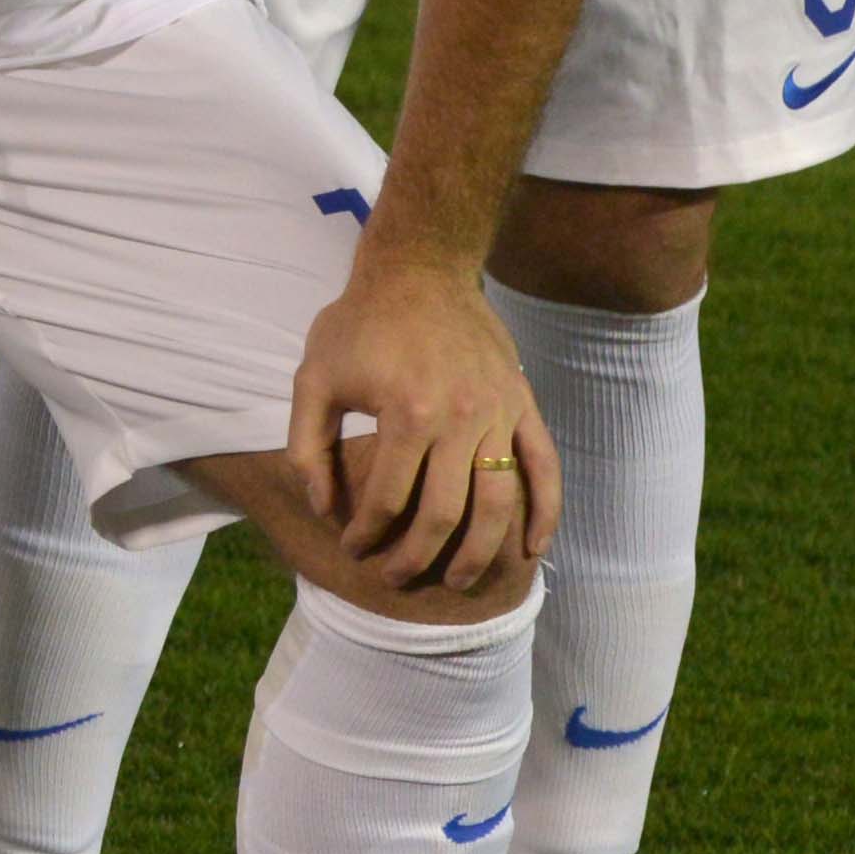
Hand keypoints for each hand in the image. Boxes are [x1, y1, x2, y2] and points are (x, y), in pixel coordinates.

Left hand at [286, 248, 553, 600]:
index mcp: (407, 413)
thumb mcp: (313, 378)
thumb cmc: (358, 325)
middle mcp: (462, 419)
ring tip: (461, 583)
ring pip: (500, 503)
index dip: (367, 533)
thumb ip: (308, 447)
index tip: (352, 549)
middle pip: (445, 514)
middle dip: (417, 556)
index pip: (389, 499)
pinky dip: (546, 513)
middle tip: (395, 579)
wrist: (420, 270)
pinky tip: (531, 550)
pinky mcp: (524, 405)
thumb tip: (324, 508)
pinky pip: (545, 468)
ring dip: (481, 552)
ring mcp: (501, 414)